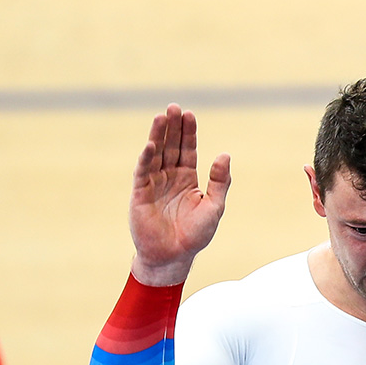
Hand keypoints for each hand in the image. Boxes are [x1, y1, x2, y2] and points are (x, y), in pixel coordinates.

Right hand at [129, 104, 230, 283]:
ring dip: (157, 135)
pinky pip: (143, 172)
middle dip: (172, 127)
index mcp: (187, 178)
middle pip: (170, 146)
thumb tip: (225, 155)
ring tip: (161, 116)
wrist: (174, 257)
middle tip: (173, 107)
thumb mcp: (214, 206)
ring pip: (156, 154)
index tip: (189, 114)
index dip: (188, 132)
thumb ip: (220, 181)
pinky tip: (150, 144)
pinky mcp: (141, 193)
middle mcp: (169, 177)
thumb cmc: (195, 235)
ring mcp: (154, 183)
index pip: (187, 149)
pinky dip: (146, 158)